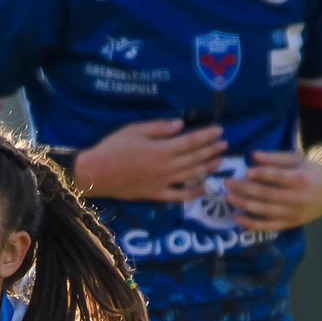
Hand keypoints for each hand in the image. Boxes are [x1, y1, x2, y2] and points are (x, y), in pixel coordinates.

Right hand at [73, 119, 227, 201]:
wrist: (96, 174)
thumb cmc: (113, 148)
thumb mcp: (135, 130)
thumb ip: (159, 128)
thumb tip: (181, 125)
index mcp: (162, 149)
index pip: (192, 141)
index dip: (208, 136)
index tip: (219, 130)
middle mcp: (167, 167)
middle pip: (196, 158)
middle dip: (212, 150)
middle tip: (225, 145)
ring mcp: (163, 183)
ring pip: (192, 176)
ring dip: (208, 168)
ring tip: (220, 162)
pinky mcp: (156, 195)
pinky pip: (179, 196)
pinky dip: (194, 192)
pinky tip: (203, 187)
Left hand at [223, 151, 321, 231]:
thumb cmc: (311, 172)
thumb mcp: (297, 160)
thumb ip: (275, 158)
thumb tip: (253, 155)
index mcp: (300, 179)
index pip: (278, 177)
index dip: (262, 174)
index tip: (246, 171)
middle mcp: (296, 198)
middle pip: (267, 194)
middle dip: (245, 189)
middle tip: (227, 183)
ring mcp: (292, 213)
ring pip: (265, 211)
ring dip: (244, 205)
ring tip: (228, 197)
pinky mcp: (289, 224)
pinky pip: (268, 226)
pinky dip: (252, 224)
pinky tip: (237, 219)